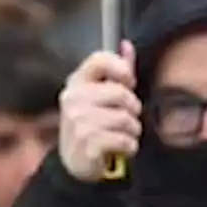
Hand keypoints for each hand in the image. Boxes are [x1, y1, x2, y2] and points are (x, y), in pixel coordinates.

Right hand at [58, 41, 142, 182]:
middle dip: (133, 108)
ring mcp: (78, 121)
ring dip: (133, 130)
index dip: (121, 68)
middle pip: (121, 93)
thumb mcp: (101, 93)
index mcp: (77, 81)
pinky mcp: (87, 143)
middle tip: (127, 118)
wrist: (75, 162)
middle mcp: (74, 99)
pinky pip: (125, 140)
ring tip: (124, 134)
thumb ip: (117, 69)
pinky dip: (130, 146)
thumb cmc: (93, 122)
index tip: (129, 83)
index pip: (100, 59)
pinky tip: (122, 147)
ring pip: (126, 119)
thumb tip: (127, 44)